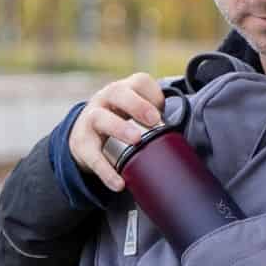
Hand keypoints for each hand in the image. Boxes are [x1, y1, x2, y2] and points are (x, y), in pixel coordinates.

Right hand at [68, 72, 165, 192]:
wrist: (84, 137)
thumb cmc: (119, 123)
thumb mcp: (133, 115)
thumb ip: (155, 121)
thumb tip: (184, 143)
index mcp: (123, 90)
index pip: (139, 82)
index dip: (153, 94)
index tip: (162, 110)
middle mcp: (105, 99)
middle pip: (117, 92)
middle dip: (137, 105)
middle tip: (154, 120)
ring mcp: (90, 119)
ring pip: (101, 118)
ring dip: (119, 128)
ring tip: (136, 141)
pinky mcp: (82, 143)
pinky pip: (93, 156)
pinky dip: (106, 170)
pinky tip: (119, 183)